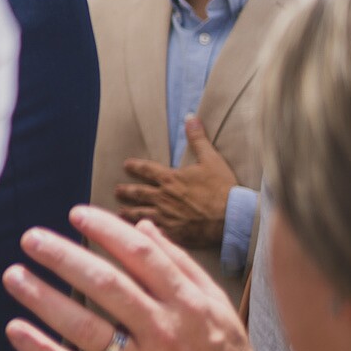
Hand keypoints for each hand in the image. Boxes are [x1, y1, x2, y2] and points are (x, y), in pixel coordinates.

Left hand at [3, 205, 254, 350]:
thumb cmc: (218, 350)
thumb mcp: (213, 302)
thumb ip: (178, 263)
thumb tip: (141, 227)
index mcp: (186, 303)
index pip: (141, 256)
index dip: (106, 230)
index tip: (76, 214)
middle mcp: (162, 332)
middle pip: (107, 287)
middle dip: (65, 259)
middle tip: (31, 238)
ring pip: (86, 329)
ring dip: (44, 300)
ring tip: (14, 276)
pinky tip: (15, 329)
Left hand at [117, 117, 236, 248]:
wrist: (233, 217)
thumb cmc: (223, 188)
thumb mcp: (211, 159)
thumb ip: (198, 139)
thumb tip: (190, 117)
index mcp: (170, 179)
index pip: (146, 169)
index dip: (135, 166)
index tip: (126, 165)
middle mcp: (163, 197)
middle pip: (138, 193)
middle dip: (126, 191)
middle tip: (117, 190)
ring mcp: (166, 217)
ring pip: (141, 213)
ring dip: (129, 212)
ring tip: (120, 211)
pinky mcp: (172, 233)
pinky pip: (153, 231)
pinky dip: (143, 230)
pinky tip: (137, 232)